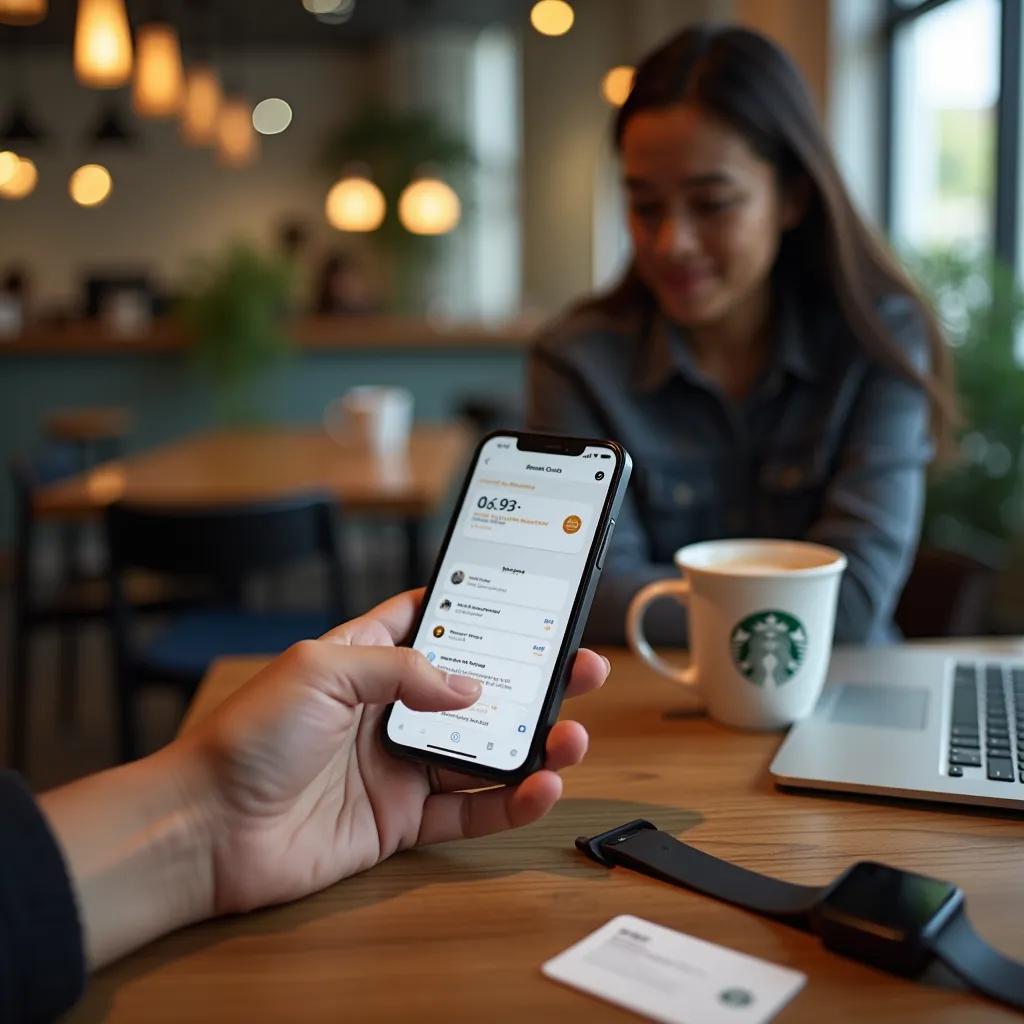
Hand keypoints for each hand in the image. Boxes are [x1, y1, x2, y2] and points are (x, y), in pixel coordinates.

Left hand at [178, 589, 608, 915]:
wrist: (207, 830)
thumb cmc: (247, 737)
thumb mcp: (322, 671)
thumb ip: (401, 669)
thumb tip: (470, 688)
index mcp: (365, 659)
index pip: (432, 622)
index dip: (479, 609)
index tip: (529, 598)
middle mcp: (388, 709)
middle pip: (475, 689)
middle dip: (529, 679)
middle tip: (579, 668)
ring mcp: (398, 764)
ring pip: (484, 749)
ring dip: (533, 743)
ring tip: (572, 735)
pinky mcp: (402, 818)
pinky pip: (469, 808)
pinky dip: (509, 801)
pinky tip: (538, 786)